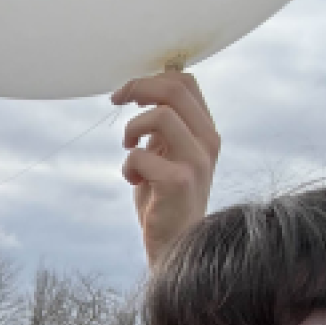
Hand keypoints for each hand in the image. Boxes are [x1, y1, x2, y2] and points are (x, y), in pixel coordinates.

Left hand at [111, 68, 220, 267]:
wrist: (177, 245)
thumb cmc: (165, 200)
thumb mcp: (166, 155)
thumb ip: (162, 129)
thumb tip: (141, 93)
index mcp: (205, 131)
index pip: (185, 82)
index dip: (151, 79)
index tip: (127, 94)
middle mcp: (207, 142)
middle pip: (174, 90)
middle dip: (137, 88)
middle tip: (118, 101)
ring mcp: (196, 161)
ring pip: (160, 116)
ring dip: (132, 130)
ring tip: (130, 149)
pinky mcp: (179, 182)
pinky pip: (140, 155)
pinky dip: (128, 166)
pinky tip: (135, 181)